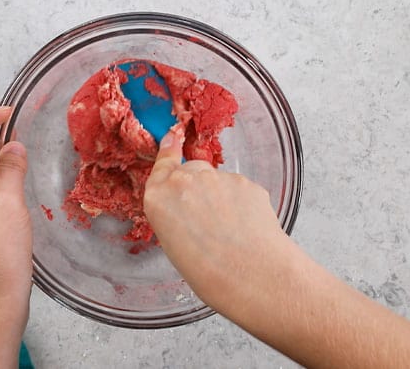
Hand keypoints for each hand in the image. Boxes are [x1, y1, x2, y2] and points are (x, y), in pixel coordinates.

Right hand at [142, 124, 295, 311]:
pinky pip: (240, 188)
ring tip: (229, 231)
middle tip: (206, 217)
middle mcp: (187, 180)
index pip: (162, 164)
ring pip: (218, 180)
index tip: (172, 137)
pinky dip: (242, 203)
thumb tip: (191, 208)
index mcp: (159, 198)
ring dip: (221, 196)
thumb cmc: (208, 272)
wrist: (250, 272)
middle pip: (192, 170)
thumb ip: (176, 214)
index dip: (169, 151)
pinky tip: (246, 227)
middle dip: (197, 186)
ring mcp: (219, 178)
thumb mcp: (173, 244)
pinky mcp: (246, 181)